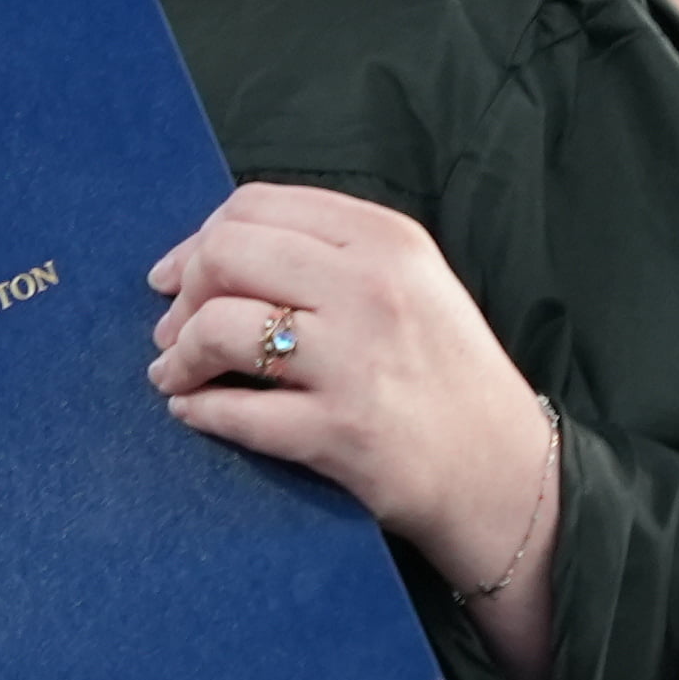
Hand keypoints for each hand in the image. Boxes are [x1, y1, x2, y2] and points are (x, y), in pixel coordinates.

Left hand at [144, 184, 553, 585]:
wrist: (506, 473)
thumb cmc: (447, 376)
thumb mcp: (411, 282)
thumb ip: (330, 253)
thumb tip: (213, 254)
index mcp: (386, 239)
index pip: (257, 206)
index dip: (199, 240)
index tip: (177, 276)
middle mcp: (372, 288)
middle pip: (228, 255)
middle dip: (182, 295)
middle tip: (172, 331)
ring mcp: (357, 360)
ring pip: (222, 328)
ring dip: (179, 356)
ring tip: (175, 376)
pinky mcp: (342, 431)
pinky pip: (237, 413)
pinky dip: (200, 412)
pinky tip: (193, 412)